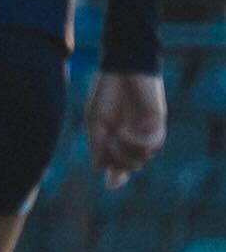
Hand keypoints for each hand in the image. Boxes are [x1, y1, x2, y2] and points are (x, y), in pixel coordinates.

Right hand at [92, 70, 169, 187]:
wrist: (122, 68)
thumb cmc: (105, 91)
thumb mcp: (94, 120)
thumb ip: (96, 144)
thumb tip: (99, 168)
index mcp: (115, 138)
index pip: (119, 164)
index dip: (116, 177)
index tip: (111, 183)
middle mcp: (132, 138)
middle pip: (130, 166)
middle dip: (117, 162)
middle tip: (107, 145)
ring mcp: (145, 132)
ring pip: (142, 159)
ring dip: (126, 153)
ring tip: (116, 135)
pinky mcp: (157, 124)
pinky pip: (152, 145)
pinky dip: (137, 144)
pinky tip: (125, 132)